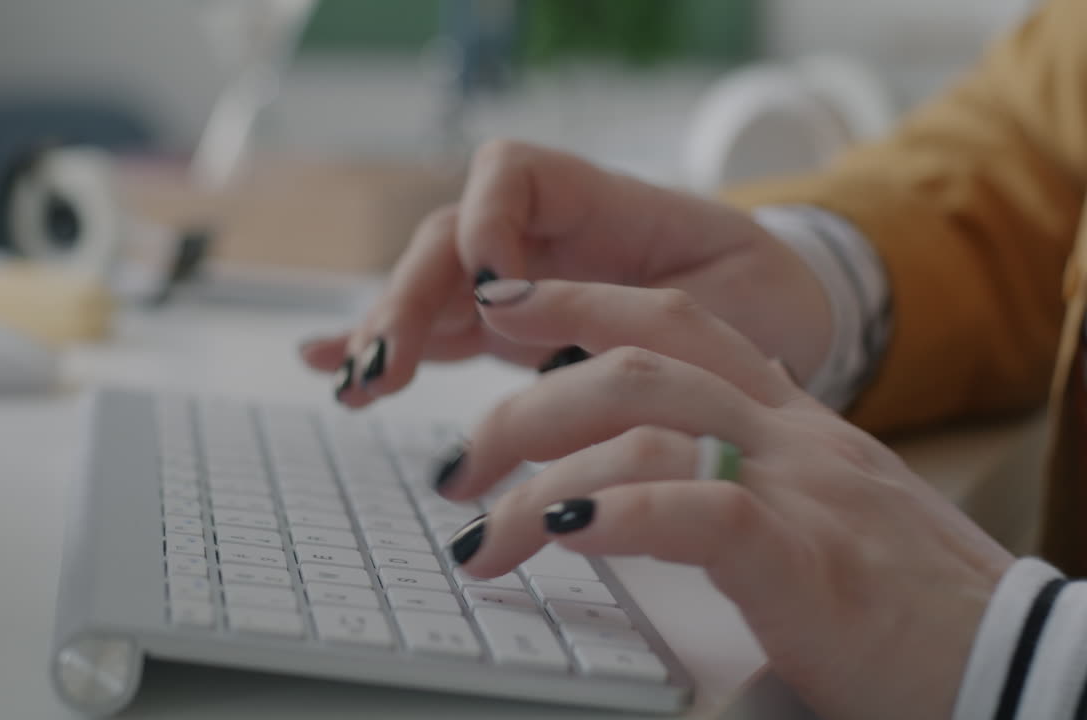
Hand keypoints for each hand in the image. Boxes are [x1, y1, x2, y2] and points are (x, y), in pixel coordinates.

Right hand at [299, 141, 831, 406]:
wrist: (781, 325)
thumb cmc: (760, 303)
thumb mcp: (719, 309)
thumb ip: (625, 317)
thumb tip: (517, 329)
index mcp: (599, 200)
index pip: (512, 173)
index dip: (488, 223)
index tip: (494, 291)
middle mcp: (547, 232)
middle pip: (450, 238)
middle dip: (411, 297)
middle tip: (388, 364)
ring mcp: (521, 280)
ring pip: (433, 287)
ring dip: (387, 331)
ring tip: (353, 384)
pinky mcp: (509, 328)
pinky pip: (438, 328)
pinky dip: (386, 345)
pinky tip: (327, 366)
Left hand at [439, 277, 1012, 719]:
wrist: (1013, 662)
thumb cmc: (902, 603)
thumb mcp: (814, 519)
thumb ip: (730, 488)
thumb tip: (620, 499)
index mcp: (791, 419)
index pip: (674, 323)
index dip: (578, 302)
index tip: (499, 308)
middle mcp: (792, 435)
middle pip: (633, 366)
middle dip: (521, 407)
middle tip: (455, 465)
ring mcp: (803, 489)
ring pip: (645, 427)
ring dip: (538, 473)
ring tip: (479, 533)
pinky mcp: (810, 561)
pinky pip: (700, 510)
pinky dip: (618, 511)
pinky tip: (560, 529)